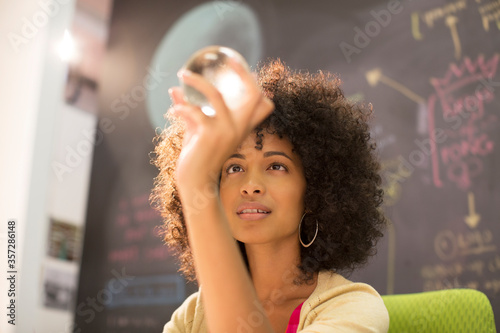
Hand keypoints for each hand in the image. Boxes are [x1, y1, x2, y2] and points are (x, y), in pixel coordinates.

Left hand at [168, 60, 273, 194]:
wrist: (195, 184)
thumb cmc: (196, 159)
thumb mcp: (194, 131)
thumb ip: (189, 110)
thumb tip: (175, 90)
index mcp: (240, 127)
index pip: (261, 102)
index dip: (255, 82)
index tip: (238, 65)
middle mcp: (238, 128)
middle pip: (254, 94)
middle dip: (242, 73)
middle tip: (224, 59)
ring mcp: (226, 131)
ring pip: (216, 95)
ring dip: (196, 81)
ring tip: (181, 74)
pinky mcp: (210, 134)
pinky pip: (195, 110)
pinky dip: (181, 107)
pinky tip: (173, 111)